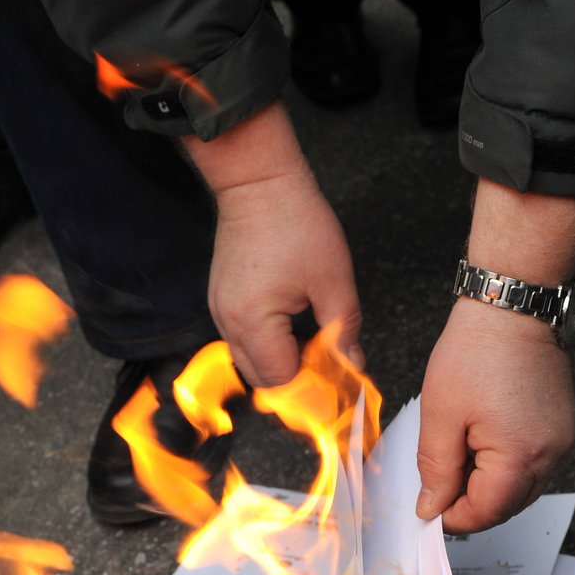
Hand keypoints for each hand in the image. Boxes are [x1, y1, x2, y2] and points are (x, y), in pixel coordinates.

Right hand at [181, 101, 361, 386]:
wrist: (258, 182)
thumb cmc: (294, 221)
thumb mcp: (333, 281)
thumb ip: (344, 330)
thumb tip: (353, 364)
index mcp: (254, 322)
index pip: (282, 381)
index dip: (313, 391)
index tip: (341, 390)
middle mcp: (228, 323)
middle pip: (262, 381)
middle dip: (298, 385)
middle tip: (333, 374)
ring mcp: (221, 311)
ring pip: (252, 363)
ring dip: (284, 366)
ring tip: (318, 350)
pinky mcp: (223, 300)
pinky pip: (244, 341)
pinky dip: (270, 347)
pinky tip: (296, 333)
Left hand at [417, 297, 574, 532]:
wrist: (513, 309)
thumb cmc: (479, 349)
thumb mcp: (441, 414)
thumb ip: (436, 470)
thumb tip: (433, 508)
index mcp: (520, 455)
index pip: (486, 513)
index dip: (452, 517)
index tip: (429, 508)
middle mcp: (551, 456)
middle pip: (507, 507)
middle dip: (471, 504)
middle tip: (439, 483)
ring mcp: (561, 443)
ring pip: (521, 490)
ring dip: (489, 487)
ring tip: (460, 455)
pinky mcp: (562, 431)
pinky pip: (533, 467)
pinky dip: (506, 468)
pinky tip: (483, 444)